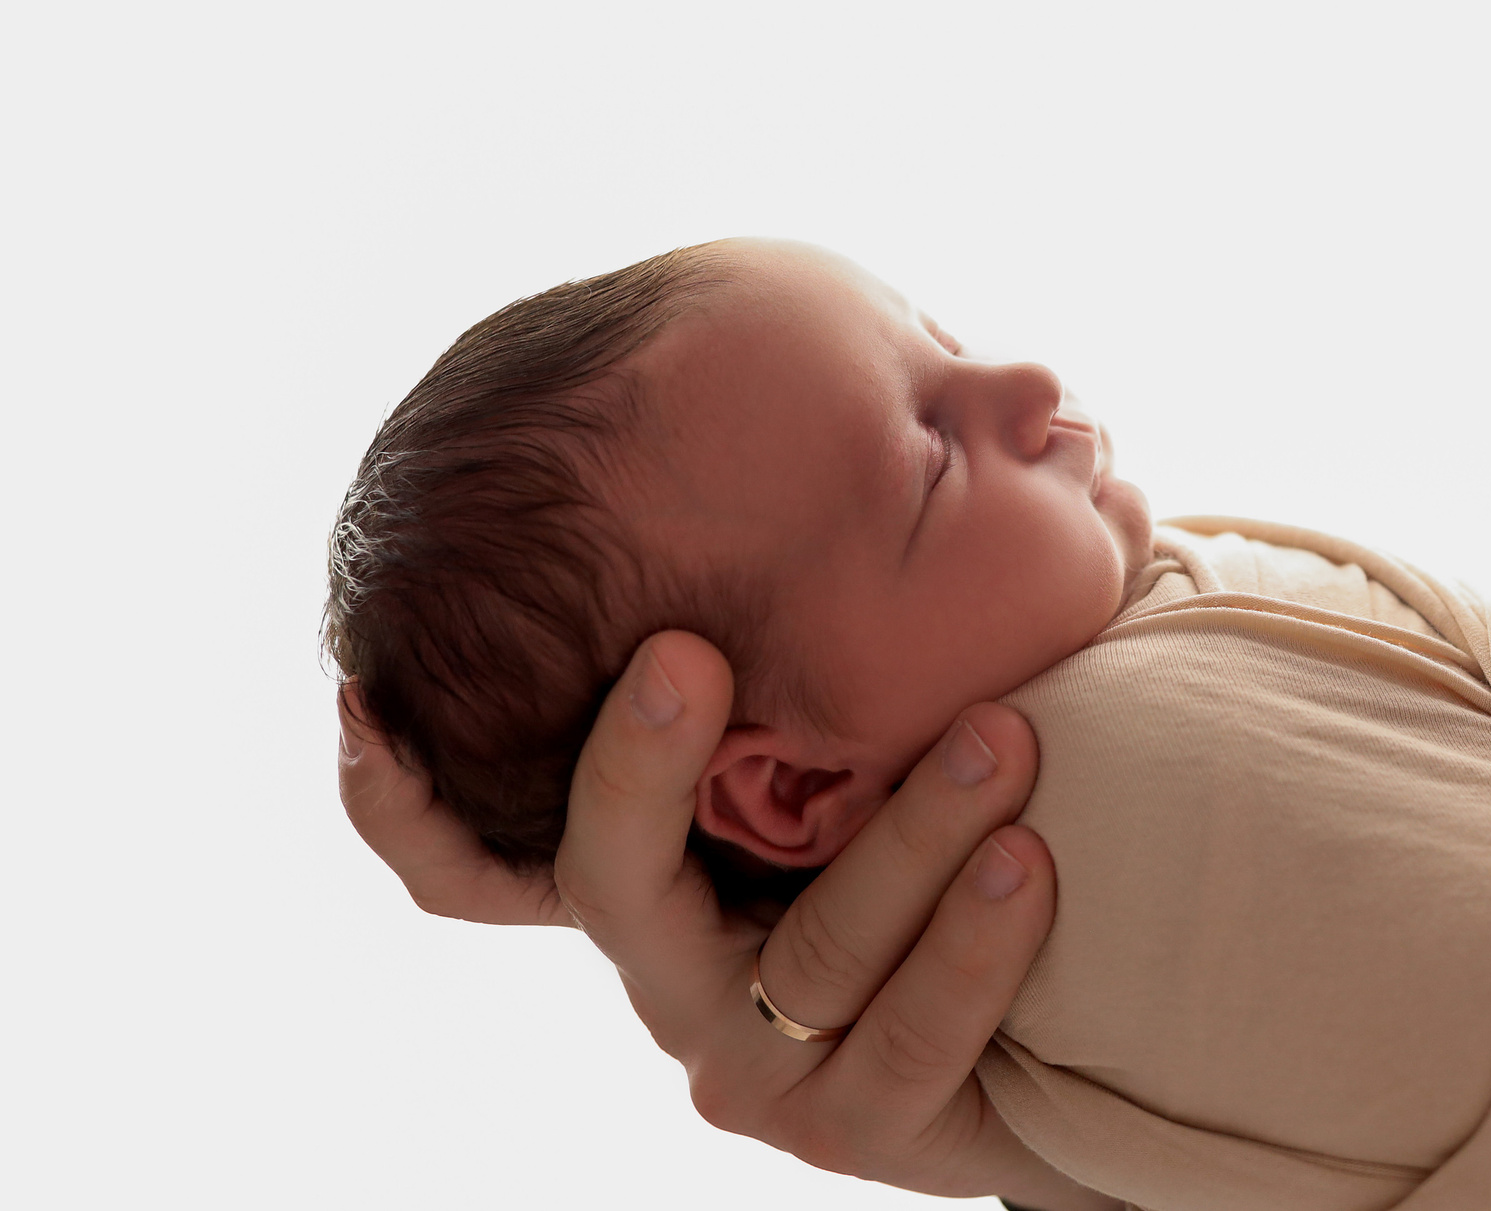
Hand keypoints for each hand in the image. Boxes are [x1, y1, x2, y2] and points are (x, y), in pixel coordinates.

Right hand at [337, 638, 1107, 1205]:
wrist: (1069, 1008)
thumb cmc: (946, 825)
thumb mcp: (873, 727)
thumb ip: (823, 630)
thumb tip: (840, 417)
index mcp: (653, 882)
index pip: (474, 864)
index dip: (396, 800)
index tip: (366, 693)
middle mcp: (678, 977)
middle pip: (621, 884)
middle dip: (640, 765)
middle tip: (688, 653)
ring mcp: (765, 1066)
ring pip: (814, 951)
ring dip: (909, 835)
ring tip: (1002, 735)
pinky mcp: (872, 1128)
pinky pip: (915, 1039)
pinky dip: (972, 944)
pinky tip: (1032, 857)